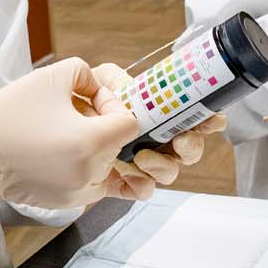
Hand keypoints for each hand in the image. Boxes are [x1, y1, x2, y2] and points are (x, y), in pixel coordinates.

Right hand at [0, 58, 138, 208]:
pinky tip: (59, 153)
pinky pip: (92, 185)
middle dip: (102, 126)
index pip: (130, 124)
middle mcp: (91, 174)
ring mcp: (79, 194)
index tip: (89, 100)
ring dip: (95, 149)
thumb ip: (87, 74)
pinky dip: (85, 168)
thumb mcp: (52, 76)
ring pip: (108, 166)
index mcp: (92, 143)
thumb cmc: (10, 114)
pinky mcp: (66, 203)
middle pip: (119, 145)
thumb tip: (102, 88)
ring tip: (63, 135)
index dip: (113, 106)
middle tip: (72, 114)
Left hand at [90, 64, 225, 198]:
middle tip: (180, 140)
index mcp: (158, 114)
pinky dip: (140, 185)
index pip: (193, 118)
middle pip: (189, 150)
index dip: (208, 120)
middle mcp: (155, 140)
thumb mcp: (100, 80)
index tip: (210, 119)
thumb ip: (118, 77)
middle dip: (191, 146)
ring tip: (142, 157)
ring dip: (162, 166)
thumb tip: (130, 86)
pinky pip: (141, 190)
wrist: (57, 126)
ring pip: (168, 172)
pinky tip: (130, 175)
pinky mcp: (123, 182)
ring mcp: (141, 163)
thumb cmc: (82, 102)